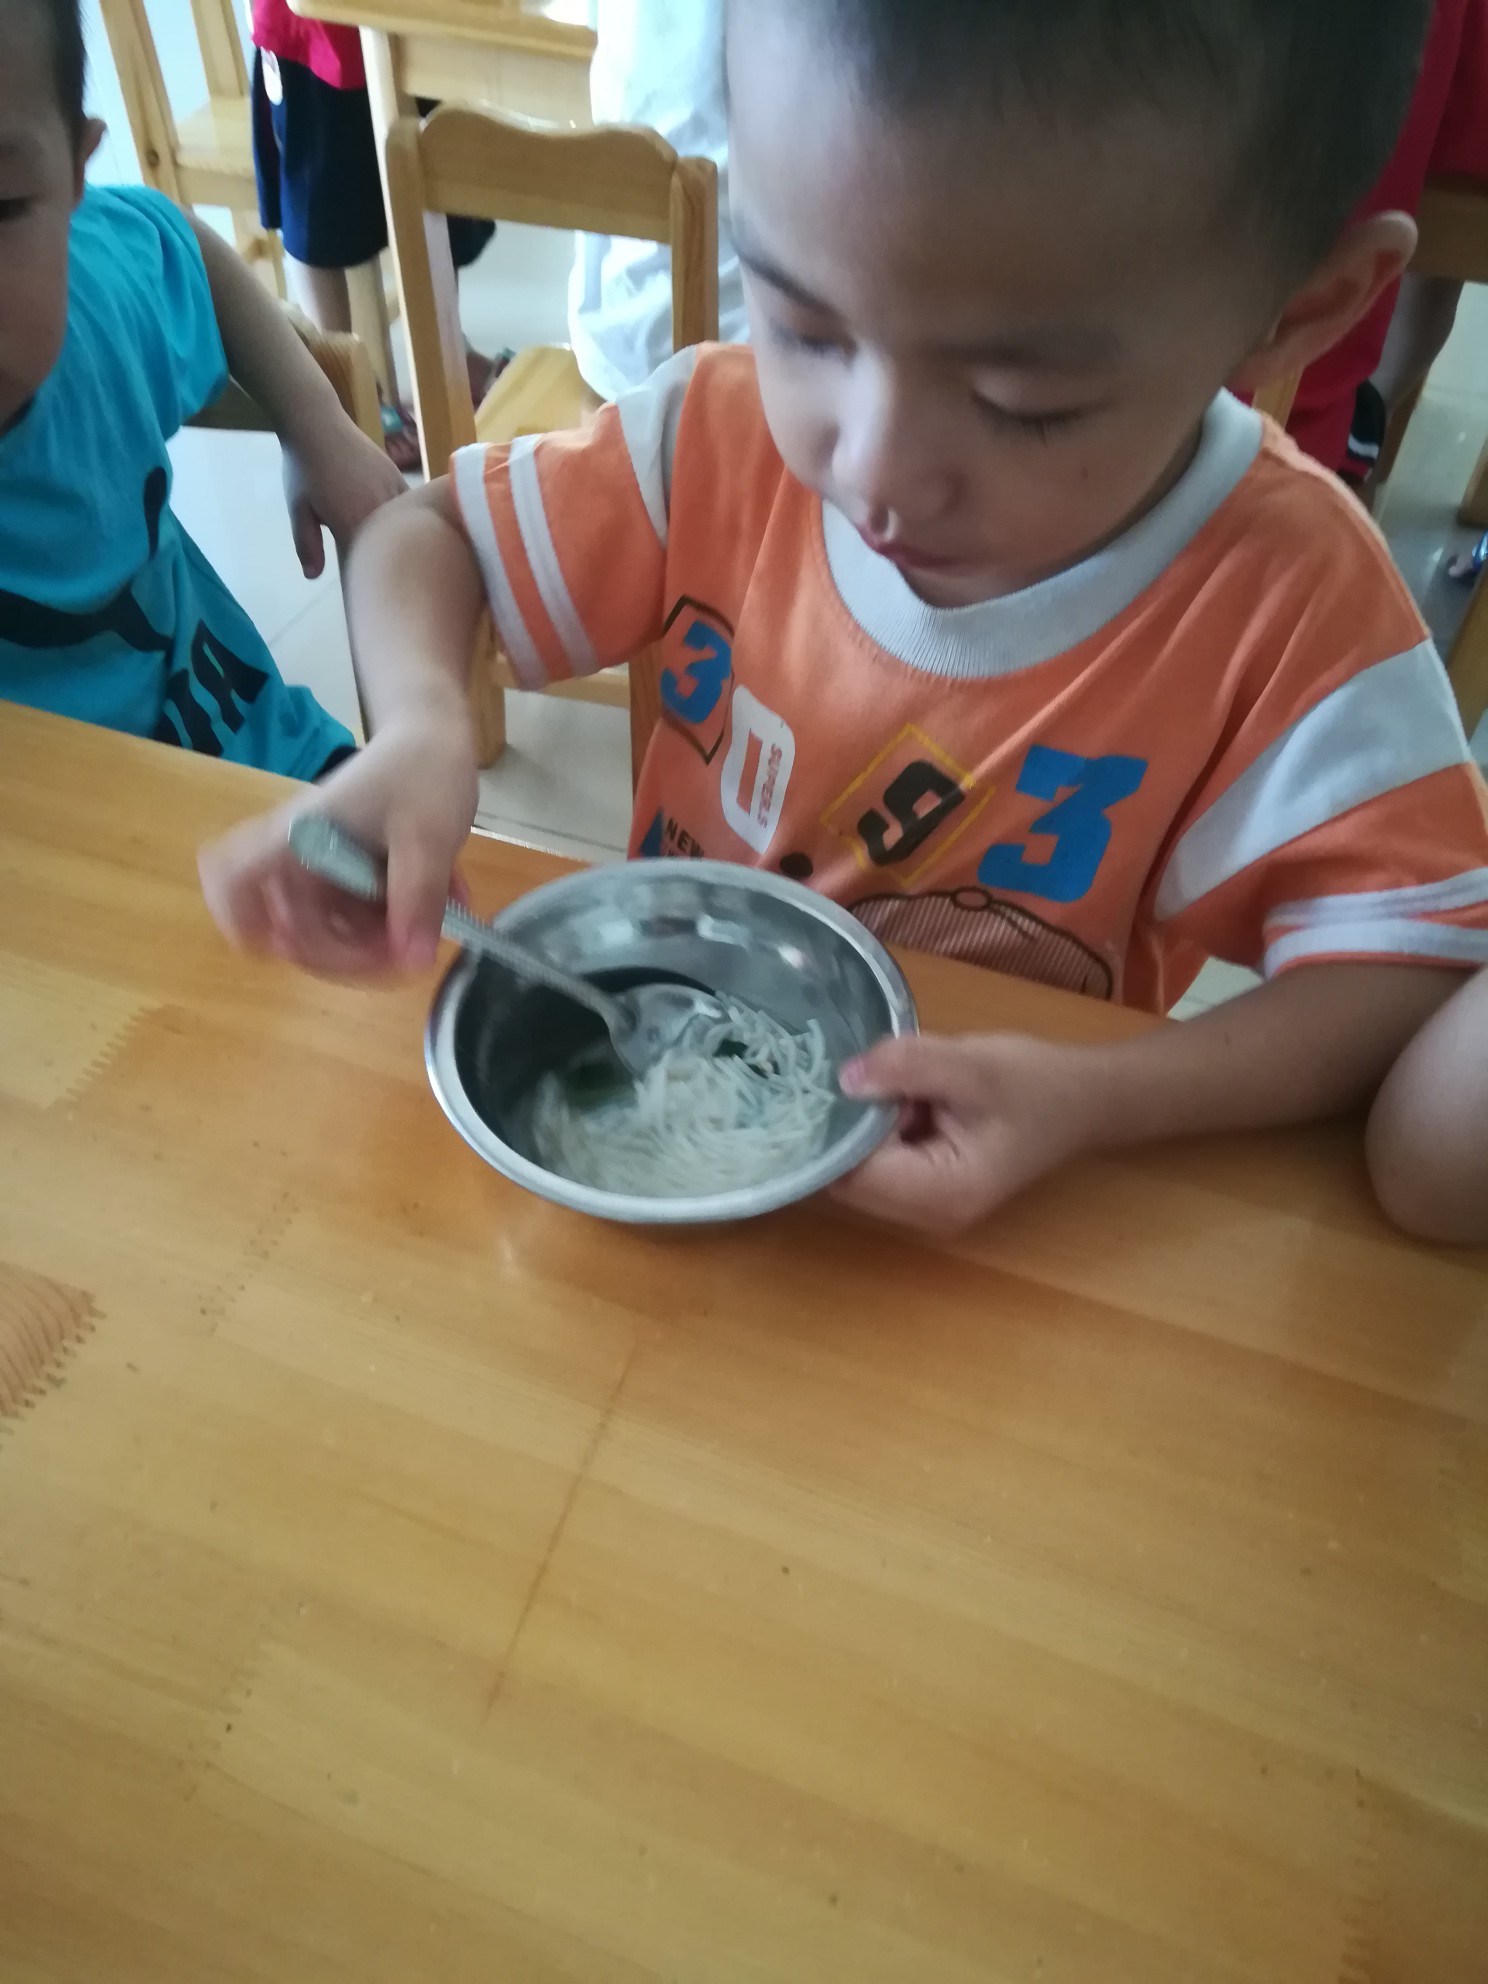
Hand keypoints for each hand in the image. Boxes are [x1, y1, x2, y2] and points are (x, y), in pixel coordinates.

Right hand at [198, 714, 478, 974]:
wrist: (436, 738)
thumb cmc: (422, 773)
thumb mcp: (428, 837)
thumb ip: (418, 900)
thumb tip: (413, 961)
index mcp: (301, 837)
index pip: (231, 876)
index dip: (238, 919)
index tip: (280, 946)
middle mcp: (301, 857)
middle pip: (287, 929)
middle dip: (341, 955)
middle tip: (398, 948)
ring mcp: (325, 870)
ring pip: (325, 932)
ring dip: (368, 947)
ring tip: (423, 929)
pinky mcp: (348, 877)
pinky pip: (353, 919)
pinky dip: (386, 927)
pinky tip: (430, 910)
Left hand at [281, 416, 406, 580]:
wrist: (317, 422)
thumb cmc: (303, 469)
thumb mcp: (297, 508)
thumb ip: (307, 544)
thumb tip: (313, 577)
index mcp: (352, 523)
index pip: (364, 563)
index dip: (364, 578)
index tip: (364, 591)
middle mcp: (379, 511)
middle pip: (390, 548)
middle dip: (386, 564)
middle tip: (383, 580)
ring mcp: (393, 493)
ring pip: (404, 529)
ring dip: (401, 543)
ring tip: (400, 559)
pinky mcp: (399, 479)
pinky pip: (410, 509)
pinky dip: (409, 522)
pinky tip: (407, 532)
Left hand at [832, 1032, 1100, 1234]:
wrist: (1084, 1099)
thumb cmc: (1037, 1083)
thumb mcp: (973, 1064)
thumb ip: (907, 1067)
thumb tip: (844, 1079)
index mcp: (942, 1194)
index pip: (854, 1173)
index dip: (840, 1127)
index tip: (844, 1079)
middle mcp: (928, 1214)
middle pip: (850, 1176)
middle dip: (853, 1124)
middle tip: (877, 1074)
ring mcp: (927, 1207)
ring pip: (861, 1168)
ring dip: (869, 1123)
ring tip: (902, 1083)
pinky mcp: (928, 1189)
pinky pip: (881, 1161)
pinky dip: (884, 1127)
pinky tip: (910, 1096)